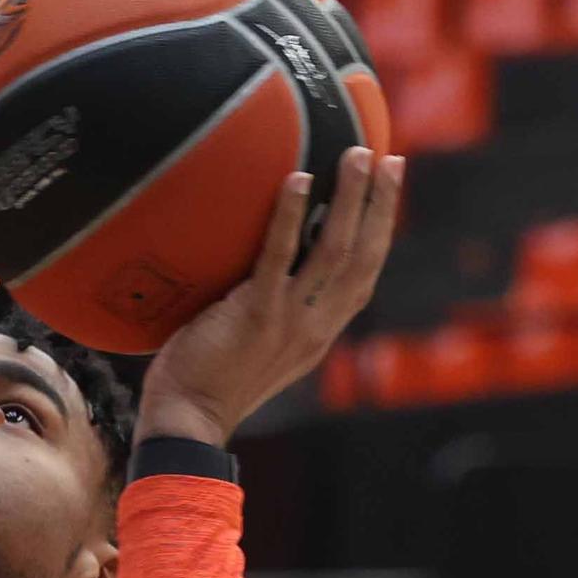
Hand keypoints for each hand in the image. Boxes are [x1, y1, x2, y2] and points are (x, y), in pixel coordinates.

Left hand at [135, 147, 405, 447]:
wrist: (188, 421)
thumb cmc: (211, 382)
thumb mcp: (262, 349)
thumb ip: (278, 315)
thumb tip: (272, 269)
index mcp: (320, 333)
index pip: (364, 275)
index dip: (381, 230)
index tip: (389, 188)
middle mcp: (315, 326)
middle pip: (363, 256)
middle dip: (380, 204)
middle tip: (387, 158)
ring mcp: (288, 321)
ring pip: (334, 250)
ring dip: (349, 198)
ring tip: (355, 156)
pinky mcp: (254, 316)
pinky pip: (277, 256)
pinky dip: (289, 215)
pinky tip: (297, 179)